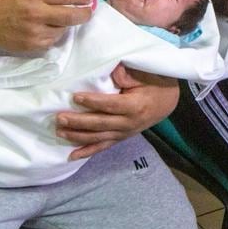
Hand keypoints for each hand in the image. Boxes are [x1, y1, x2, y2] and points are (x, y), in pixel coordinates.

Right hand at [0, 0, 93, 52]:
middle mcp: (37, 13)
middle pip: (72, 16)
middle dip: (85, 14)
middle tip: (88, 11)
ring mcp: (35, 32)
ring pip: (64, 29)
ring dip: (66, 24)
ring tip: (60, 18)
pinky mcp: (33, 46)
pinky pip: (53, 40)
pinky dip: (55, 33)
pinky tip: (48, 27)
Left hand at [57, 65, 178, 158]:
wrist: (167, 102)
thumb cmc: (154, 84)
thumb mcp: (144, 75)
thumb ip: (127, 75)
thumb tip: (111, 73)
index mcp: (135, 106)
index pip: (111, 105)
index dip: (93, 102)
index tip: (75, 97)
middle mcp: (129, 123)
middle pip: (100, 124)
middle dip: (78, 122)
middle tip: (60, 118)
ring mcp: (124, 133)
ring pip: (98, 138)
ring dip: (78, 136)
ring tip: (60, 132)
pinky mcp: (120, 138)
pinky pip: (102, 147)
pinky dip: (87, 152)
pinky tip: (72, 156)